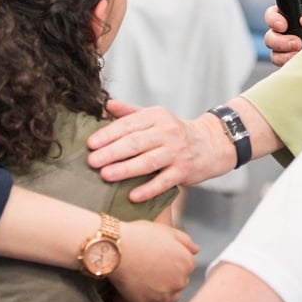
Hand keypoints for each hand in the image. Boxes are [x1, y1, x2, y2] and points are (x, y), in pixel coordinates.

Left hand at [86, 100, 229, 200]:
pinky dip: (148, 189)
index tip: (90, 144)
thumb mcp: (155, 117)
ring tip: (105, 175)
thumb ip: (129, 112)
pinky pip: (164, 182)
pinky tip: (132, 196)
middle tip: (92, 161)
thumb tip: (105, 104)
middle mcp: (167, 132)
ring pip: (147, 162)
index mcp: (157, 116)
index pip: (128, 124)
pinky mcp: (184, 171)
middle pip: (135, 143)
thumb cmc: (175, 132)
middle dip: (111, 152)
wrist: (211, 144)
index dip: (108, 134)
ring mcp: (177, 152)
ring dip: (125, 169)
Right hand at [112, 220, 197, 301]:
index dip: (172, 261)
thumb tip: (196, 249)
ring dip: (164, 291)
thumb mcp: (164, 230)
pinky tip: (147, 291)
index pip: (187, 267)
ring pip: (172, 297)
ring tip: (147, 278)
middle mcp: (180, 280)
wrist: (114, 248)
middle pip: (180, 282)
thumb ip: (184, 240)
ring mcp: (166, 295)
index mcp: (187, 262)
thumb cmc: (138, 236)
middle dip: (169, 276)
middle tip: (151, 266)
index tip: (159, 257)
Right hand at [263, 5, 301, 66]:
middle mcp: (290, 34)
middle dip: (279, 41)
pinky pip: (283, 68)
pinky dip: (290, 66)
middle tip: (297, 44)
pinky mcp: (294, 66)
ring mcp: (290, 52)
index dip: (273, 19)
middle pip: (270, 36)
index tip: (283, 26)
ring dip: (283, 56)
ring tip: (300, 56)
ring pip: (274, 54)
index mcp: (296, 18)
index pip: (274, 15)